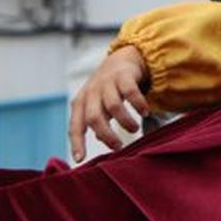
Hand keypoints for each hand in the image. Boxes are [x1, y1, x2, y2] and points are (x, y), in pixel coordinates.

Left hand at [68, 46, 149, 161]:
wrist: (120, 59)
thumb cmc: (106, 90)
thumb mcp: (95, 106)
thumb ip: (95, 122)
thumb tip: (99, 139)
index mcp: (80, 103)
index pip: (75, 126)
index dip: (77, 143)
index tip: (80, 160)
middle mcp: (91, 93)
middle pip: (94, 118)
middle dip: (107, 135)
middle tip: (118, 147)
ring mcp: (106, 83)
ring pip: (113, 106)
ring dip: (125, 122)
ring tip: (133, 129)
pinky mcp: (123, 75)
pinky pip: (131, 92)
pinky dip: (138, 104)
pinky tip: (144, 112)